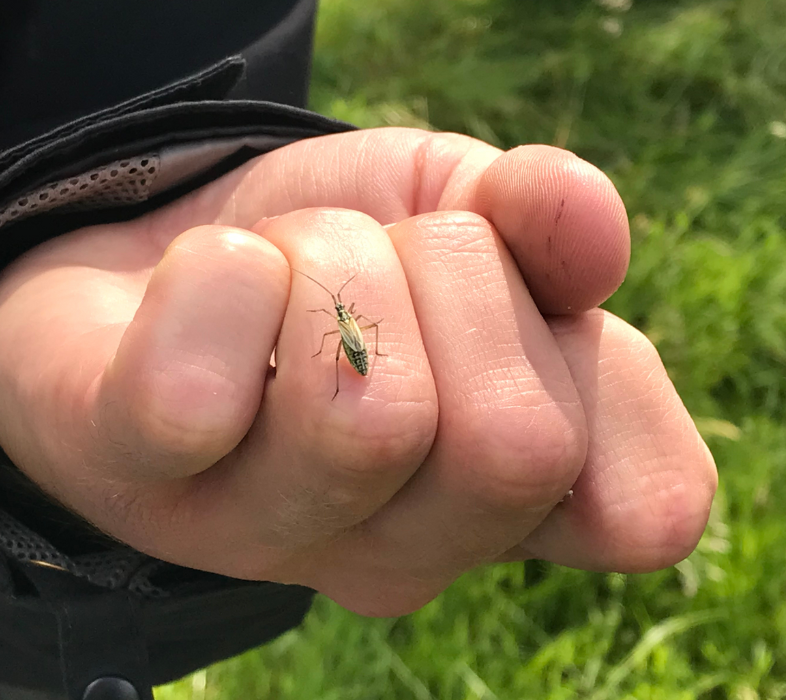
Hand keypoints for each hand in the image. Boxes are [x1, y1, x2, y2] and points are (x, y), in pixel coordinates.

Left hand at [0, 128, 716, 615]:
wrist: (150, 255)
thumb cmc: (329, 256)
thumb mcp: (455, 206)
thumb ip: (540, 217)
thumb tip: (589, 224)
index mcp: (505, 503)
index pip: (648, 504)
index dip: (593, 361)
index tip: (506, 279)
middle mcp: (398, 554)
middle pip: (513, 443)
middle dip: (451, 275)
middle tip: (377, 259)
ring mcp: (263, 536)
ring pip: (364, 404)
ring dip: (330, 263)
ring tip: (285, 268)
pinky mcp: (137, 480)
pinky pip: (203, 388)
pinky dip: (220, 273)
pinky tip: (202, 287)